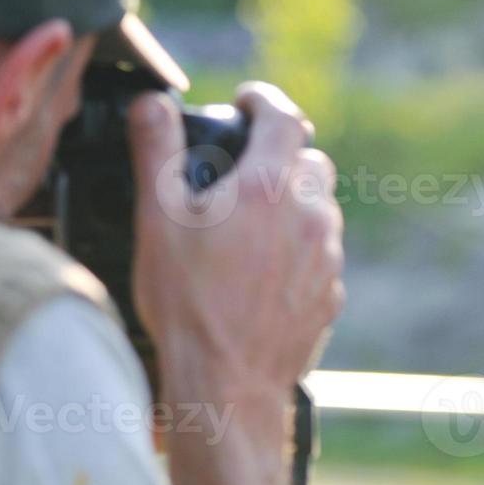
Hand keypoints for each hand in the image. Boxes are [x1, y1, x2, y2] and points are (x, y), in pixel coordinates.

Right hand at [127, 82, 344, 407]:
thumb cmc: (186, 303)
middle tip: (243, 169)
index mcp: (268, 187)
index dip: (264, 100)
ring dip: (293, 203)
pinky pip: (321, 253)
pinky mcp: (331, 293)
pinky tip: (263, 270)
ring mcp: (326, 256)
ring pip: (320, 208)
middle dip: (282, 154)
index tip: (246, 101)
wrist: (226, 384)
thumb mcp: (157, 220)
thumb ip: (156, 151)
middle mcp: (309, 215)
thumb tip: (152, 103)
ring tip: (249, 224)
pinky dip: (299, 247)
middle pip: (311, 161)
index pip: (284, 116)